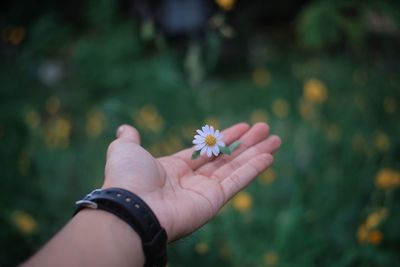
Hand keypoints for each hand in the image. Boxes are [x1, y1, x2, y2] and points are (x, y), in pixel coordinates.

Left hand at [103, 122, 280, 241]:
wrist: (132, 207)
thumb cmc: (128, 177)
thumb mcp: (124, 150)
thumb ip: (130, 138)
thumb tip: (126, 127)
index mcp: (174, 168)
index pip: (205, 151)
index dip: (224, 138)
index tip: (243, 127)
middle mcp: (192, 180)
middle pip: (225, 157)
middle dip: (246, 143)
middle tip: (265, 128)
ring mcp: (205, 191)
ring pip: (236, 167)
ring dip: (257, 153)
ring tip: (275, 138)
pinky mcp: (215, 201)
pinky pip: (238, 181)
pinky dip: (254, 169)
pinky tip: (269, 156)